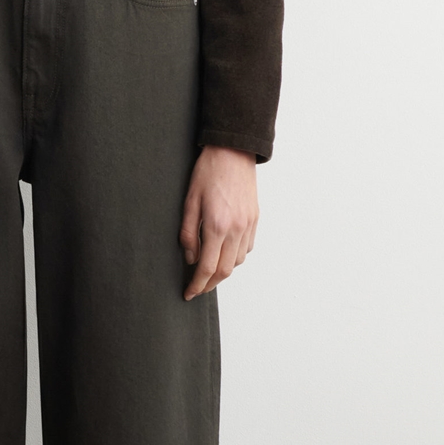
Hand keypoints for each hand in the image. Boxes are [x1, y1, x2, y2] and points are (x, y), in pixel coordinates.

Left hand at [179, 146, 258, 299]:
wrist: (233, 151)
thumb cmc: (208, 172)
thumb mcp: (189, 201)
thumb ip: (188, 233)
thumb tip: (190, 258)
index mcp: (217, 225)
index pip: (207, 267)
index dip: (197, 284)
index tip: (189, 293)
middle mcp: (236, 229)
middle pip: (225, 270)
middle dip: (210, 284)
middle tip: (197, 288)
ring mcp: (248, 225)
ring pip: (238, 261)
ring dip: (223, 271)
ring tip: (208, 270)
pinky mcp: (255, 219)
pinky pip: (247, 247)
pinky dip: (235, 256)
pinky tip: (224, 252)